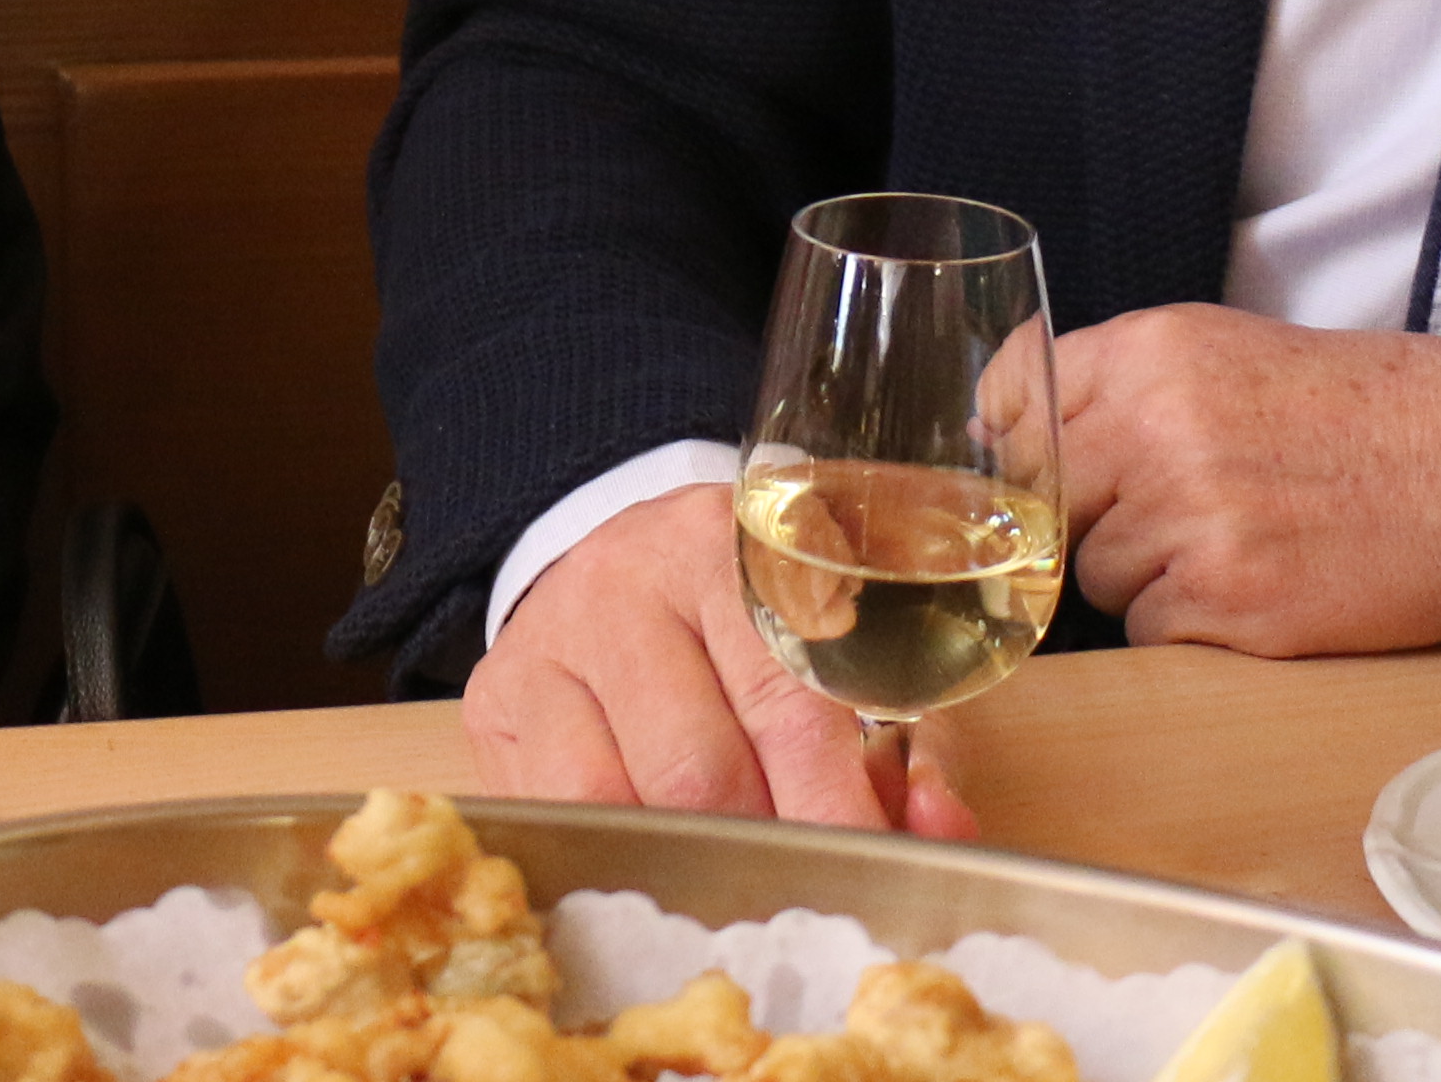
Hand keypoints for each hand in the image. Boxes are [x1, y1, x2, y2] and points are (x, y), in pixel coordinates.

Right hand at [457, 483, 983, 838]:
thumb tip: (941, 833)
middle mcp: (627, 580)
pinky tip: (662, 868)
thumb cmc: (754, 617)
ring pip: (620, 797)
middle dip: (764, 845)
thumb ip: (908, 741)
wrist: (621, 559)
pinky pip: (558, 808)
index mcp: (729, 547)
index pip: (785, 695)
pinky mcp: (499, 694)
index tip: (872, 867)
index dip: (832, 800)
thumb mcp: (845, 652)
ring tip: (740, 885)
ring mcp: (550, 637)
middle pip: (698, 764)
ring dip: (688, 860)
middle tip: (808, 894)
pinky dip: (619, 855)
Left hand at [1050, 305, 1440, 653]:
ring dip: (1149, 577)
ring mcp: (1191, 520)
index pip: (1012, 398)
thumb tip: (1001, 433)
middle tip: (1166, 519)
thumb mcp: (1227, 353)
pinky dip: (1193, 628)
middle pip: (1046, 501)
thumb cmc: (1357, 414)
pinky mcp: (1229, 604)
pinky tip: (1260, 589)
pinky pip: (1151, 634)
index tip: (1042, 471)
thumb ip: (1118, 383)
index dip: (1021, 446)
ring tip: (1240, 545)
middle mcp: (1157, 429)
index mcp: (1150, 352)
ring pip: (1096, 576)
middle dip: (1089, 519)